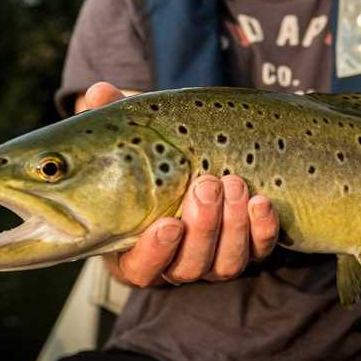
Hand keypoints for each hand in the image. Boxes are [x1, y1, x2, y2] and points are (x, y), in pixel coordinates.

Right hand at [80, 82, 279, 287]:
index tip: (168, 224)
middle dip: (203, 227)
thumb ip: (112, 122)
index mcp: (138, 248)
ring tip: (234, 184)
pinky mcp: (249, 248)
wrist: (199, 164)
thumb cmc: (152, 160)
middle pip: (190, 265)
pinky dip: (263, 229)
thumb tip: (97, 93)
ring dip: (233, 226)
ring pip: (226, 262)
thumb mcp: (131, 141)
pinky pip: (260, 250)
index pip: (142, 268)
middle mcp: (178, 262)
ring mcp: (215, 259)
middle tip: (207, 185)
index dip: (155, 251)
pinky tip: (262, 202)